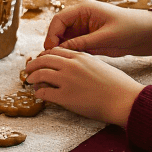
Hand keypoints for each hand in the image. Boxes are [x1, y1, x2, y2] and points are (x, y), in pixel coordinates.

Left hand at [25, 48, 142, 126]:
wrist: (124, 100)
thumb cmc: (117, 85)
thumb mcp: (99, 66)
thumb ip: (85, 63)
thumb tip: (75, 67)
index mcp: (80, 57)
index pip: (55, 51)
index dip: (45, 55)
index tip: (40, 60)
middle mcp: (71, 66)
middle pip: (44, 59)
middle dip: (33, 64)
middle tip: (28, 69)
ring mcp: (67, 80)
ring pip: (40, 74)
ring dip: (32, 77)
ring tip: (30, 81)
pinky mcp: (65, 97)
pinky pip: (44, 92)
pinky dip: (38, 92)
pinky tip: (39, 95)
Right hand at [43, 1, 151, 56]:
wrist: (147, 34)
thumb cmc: (130, 28)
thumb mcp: (106, 36)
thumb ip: (83, 42)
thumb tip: (61, 49)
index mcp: (84, 9)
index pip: (59, 19)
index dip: (52, 33)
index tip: (50, 48)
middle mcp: (81, 18)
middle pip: (59, 29)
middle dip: (54, 42)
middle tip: (52, 58)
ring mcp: (85, 29)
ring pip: (64, 39)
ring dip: (61, 49)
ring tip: (59, 63)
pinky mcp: (89, 39)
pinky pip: (74, 46)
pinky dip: (70, 53)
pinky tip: (70, 63)